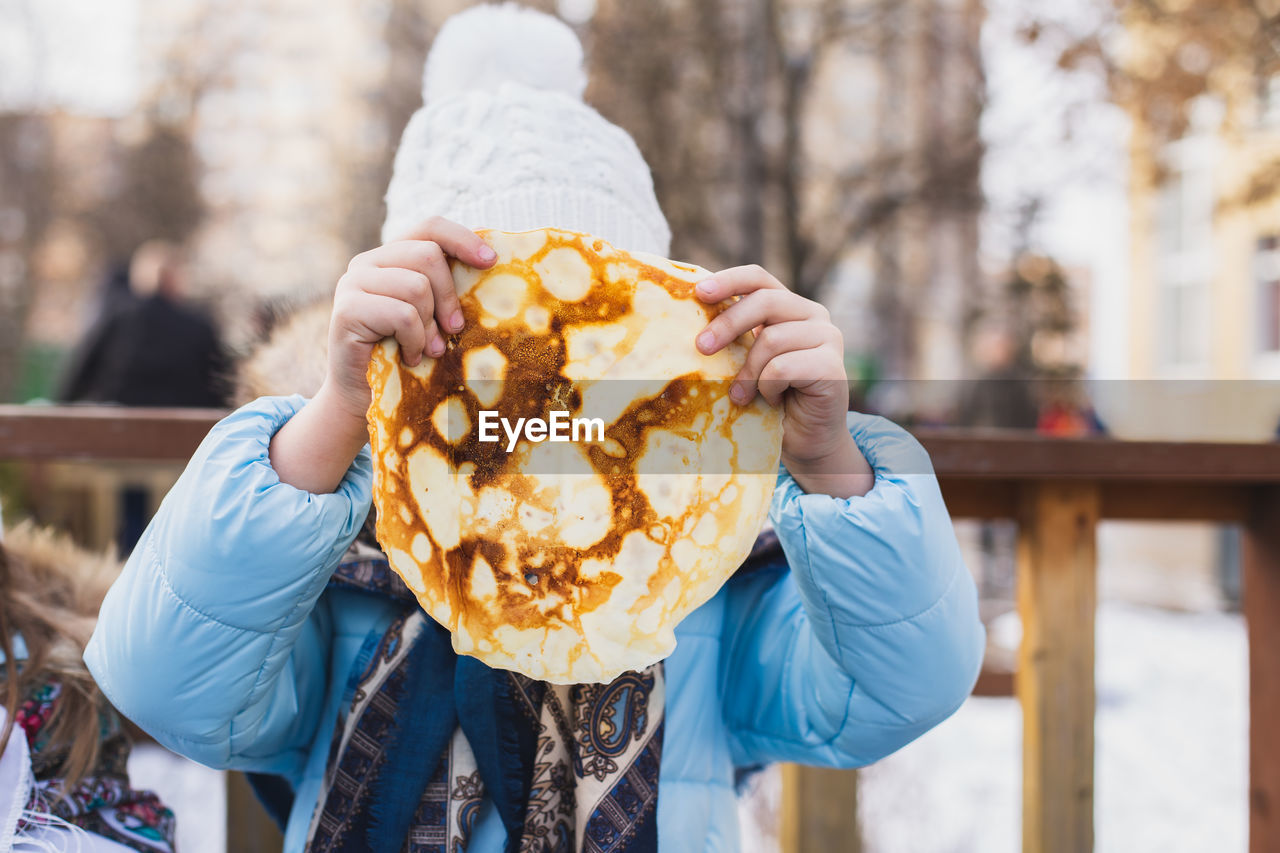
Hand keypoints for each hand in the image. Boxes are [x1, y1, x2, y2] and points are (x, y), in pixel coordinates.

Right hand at [325, 217, 496, 422]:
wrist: (365, 394)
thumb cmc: (406, 353)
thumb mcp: (432, 315)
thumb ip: (446, 289)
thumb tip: (490, 264)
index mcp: (391, 256)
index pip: (430, 226)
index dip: (463, 238)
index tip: (491, 262)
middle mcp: (368, 262)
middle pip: (427, 255)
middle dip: (449, 296)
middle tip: (453, 329)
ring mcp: (353, 283)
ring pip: (416, 286)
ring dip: (430, 326)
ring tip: (428, 349)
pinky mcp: (347, 309)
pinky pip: (402, 315)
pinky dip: (415, 341)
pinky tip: (410, 356)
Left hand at [694, 265, 872, 497]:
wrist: (805, 441)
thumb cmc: (771, 399)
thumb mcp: (748, 361)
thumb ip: (736, 338)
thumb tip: (693, 322)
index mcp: (790, 307)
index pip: (759, 279)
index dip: (729, 280)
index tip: (699, 292)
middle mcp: (814, 316)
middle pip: (764, 302)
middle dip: (728, 324)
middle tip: (702, 347)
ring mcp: (829, 338)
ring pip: (771, 339)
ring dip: (749, 372)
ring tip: (742, 395)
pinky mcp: (833, 366)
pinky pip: (783, 367)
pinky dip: (768, 387)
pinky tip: (773, 400)